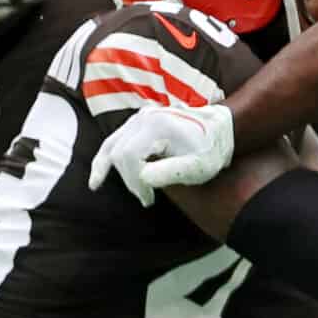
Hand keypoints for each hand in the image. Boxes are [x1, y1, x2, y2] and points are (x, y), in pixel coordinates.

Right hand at [87, 103, 233, 205]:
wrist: (221, 130)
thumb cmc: (211, 150)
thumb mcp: (198, 167)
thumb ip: (171, 172)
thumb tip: (142, 178)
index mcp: (158, 126)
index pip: (128, 156)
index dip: (133, 181)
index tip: (148, 199)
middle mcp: (145, 118)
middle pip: (118, 151)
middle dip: (127, 179)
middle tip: (145, 198)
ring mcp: (140, 118)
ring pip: (111, 144)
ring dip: (108, 168)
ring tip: (97, 185)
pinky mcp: (139, 122)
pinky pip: (115, 140)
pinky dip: (106, 156)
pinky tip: (98, 173)